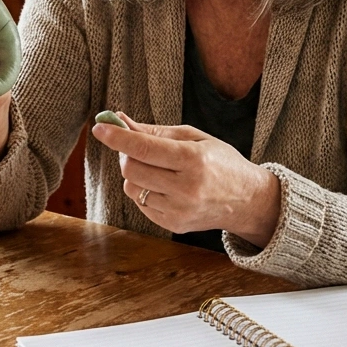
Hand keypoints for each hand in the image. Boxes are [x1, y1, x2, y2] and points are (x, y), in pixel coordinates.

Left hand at [92, 112, 280, 247]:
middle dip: (126, 154)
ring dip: (135, 174)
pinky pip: (141, 203)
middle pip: (132, 169)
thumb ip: (155, 132)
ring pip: (132, 187)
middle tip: (134, 146)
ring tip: (157, 168)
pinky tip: (164, 186)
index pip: (145, 149)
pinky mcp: (173, 225)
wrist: (247, 200)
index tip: (100, 127)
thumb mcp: (194, 138)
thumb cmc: (220, 162)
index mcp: (193, 160)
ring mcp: (179, 210)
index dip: (118, 138)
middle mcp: (186, 188)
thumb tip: (119, 121)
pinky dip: (144, 190)